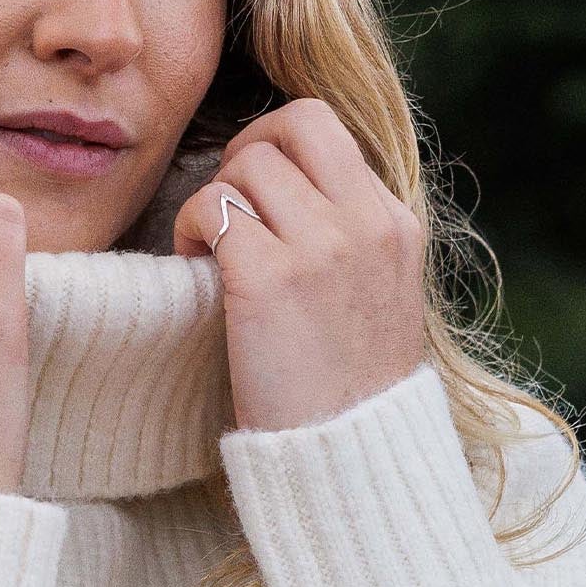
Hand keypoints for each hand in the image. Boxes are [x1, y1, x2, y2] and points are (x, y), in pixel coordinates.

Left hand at [172, 99, 427, 434]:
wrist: (349, 461)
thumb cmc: (348, 395)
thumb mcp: (379, 301)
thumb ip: (352, 240)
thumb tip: (296, 196)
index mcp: (394, 225)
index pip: (330, 131)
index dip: (280, 146)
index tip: (258, 189)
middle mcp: (364, 224)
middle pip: (291, 126)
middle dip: (246, 153)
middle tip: (226, 205)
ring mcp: (320, 248)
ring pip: (247, 166)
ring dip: (214, 199)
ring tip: (211, 251)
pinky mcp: (268, 279)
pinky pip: (212, 207)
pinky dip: (191, 227)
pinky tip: (195, 265)